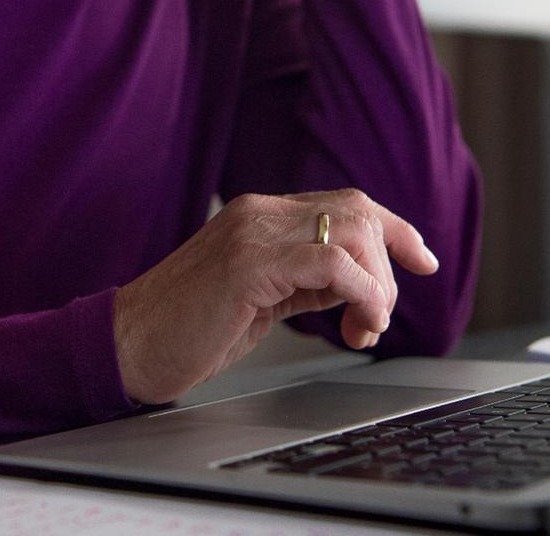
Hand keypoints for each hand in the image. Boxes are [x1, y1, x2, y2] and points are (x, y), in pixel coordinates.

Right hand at [113, 188, 438, 403]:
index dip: (395, 230)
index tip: (423, 261)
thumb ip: (303, 282)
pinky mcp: (247, 264)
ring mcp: (252, 234)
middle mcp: (258, 214)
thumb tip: (356, 288)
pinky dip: (360, 293)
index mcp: (259, 217)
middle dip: (388, 268)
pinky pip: (330, 263)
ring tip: (363, 329)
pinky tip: (354, 324)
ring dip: (375, 286)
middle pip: (358, 213)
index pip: (345, 204)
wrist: (125, 345)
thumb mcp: (259, 299)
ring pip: (351, 232)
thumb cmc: (185, 331)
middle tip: (374, 322)